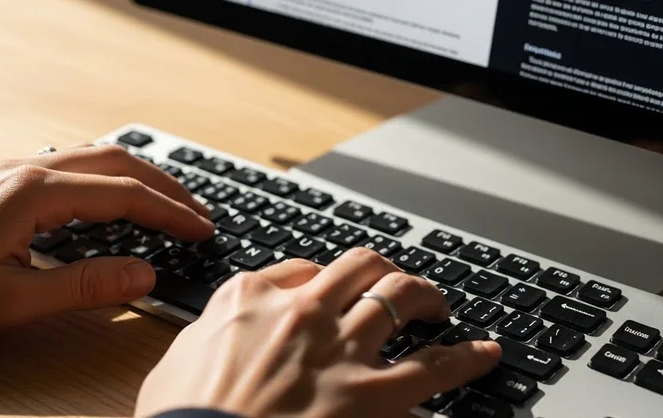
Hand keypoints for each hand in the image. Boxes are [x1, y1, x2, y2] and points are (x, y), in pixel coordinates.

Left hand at [0, 145, 213, 344]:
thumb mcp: (10, 302)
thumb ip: (85, 286)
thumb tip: (143, 273)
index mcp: (32, 194)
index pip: (123, 194)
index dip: (170, 212)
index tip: (202, 229)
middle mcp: (24, 171)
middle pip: (116, 161)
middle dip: (165, 185)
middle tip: (199, 212)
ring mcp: (9, 171)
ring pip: (94, 156)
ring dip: (138, 176)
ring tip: (168, 201)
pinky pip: (69, 165)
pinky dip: (108, 176)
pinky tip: (112, 198)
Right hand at [136, 252, 501, 417]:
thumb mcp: (176, 362)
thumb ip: (212, 331)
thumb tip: (231, 326)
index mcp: (251, 298)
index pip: (302, 269)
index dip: (323, 277)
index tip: (332, 289)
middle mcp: (304, 312)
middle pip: (361, 267)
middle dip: (385, 269)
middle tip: (396, 281)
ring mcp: (342, 349)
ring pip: (402, 297)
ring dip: (426, 295)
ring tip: (439, 305)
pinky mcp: (374, 396)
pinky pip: (435, 367)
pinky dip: (466, 357)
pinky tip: (485, 353)